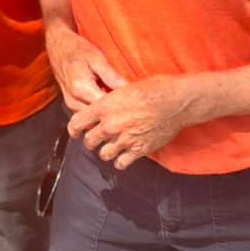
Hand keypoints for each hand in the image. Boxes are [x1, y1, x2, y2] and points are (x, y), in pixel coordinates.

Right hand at [46, 22, 124, 110]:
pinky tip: (105, 101)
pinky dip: (96, 111)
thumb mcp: (97, 58)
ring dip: (104, 113)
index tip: (132, 102)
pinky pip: (86, 114)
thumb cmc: (77, 49)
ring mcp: (70, 104)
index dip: (120, 106)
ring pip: (91, 119)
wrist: (58, 46)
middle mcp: (73, 100)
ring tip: (117, 103)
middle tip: (127, 104)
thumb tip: (128, 89)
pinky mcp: (70, 103)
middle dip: (113, 112)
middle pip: (98, 117)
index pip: (105, 108)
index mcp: (81, 88)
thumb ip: (111, 76)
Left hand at [68, 74, 197, 169]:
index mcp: (104, 106)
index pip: (77, 122)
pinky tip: (123, 154)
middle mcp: (111, 124)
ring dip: (105, 151)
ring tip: (110, 146)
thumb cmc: (152, 89)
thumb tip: (102, 106)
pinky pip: (121, 163)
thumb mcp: (124, 87)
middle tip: (95, 138)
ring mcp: (124, 139)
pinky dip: (120, 161)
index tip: (76, 131)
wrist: (175, 101)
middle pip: (89, 141)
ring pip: (103, 154)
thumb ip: (110, 100)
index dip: (74, 128)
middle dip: (90, 140)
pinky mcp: (138, 150)